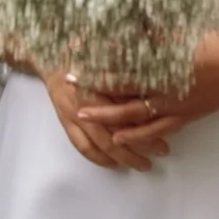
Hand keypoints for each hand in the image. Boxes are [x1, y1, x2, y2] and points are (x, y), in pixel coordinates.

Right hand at [43, 68, 157, 170]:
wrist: (51, 58)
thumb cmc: (84, 54)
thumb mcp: (108, 62)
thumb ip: (127, 82)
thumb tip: (151, 99)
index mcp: (99, 90)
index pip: (127, 117)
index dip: (147, 128)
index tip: (167, 134)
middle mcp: (86, 107)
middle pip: (116, 135)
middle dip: (140, 147)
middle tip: (162, 152)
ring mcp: (73, 117)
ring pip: (101, 146)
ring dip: (123, 158)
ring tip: (143, 164)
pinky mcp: (65, 123)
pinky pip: (82, 147)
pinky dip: (98, 159)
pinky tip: (113, 164)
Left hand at [88, 31, 218, 157]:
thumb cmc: (211, 45)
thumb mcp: (179, 35)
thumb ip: (152, 36)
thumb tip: (123, 28)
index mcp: (164, 61)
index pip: (123, 61)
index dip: (98, 60)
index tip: (76, 56)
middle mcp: (164, 85)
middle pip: (121, 87)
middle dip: (93, 86)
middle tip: (66, 83)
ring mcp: (173, 104)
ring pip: (133, 112)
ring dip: (107, 113)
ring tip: (83, 114)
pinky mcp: (182, 117)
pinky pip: (155, 129)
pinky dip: (136, 133)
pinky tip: (118, 136)